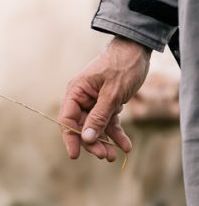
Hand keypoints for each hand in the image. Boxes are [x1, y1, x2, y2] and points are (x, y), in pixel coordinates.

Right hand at [59, 36, 151, 160]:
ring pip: (96, 126)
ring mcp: (94, 101)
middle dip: (92, 142)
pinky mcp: (108, 102)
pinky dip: (116, 132)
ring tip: (114, 156)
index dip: (70, 137)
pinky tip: (126, 145)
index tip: (75, 155)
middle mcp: (82, 97)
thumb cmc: (121, 67)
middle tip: (105, 156)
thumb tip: (86, 138)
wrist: (138, 50)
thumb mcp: (111, 94)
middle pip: (82, 126)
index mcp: (76, 92)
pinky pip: (109, 121)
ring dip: (105, 141)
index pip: (67, 119)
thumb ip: (98, 117)